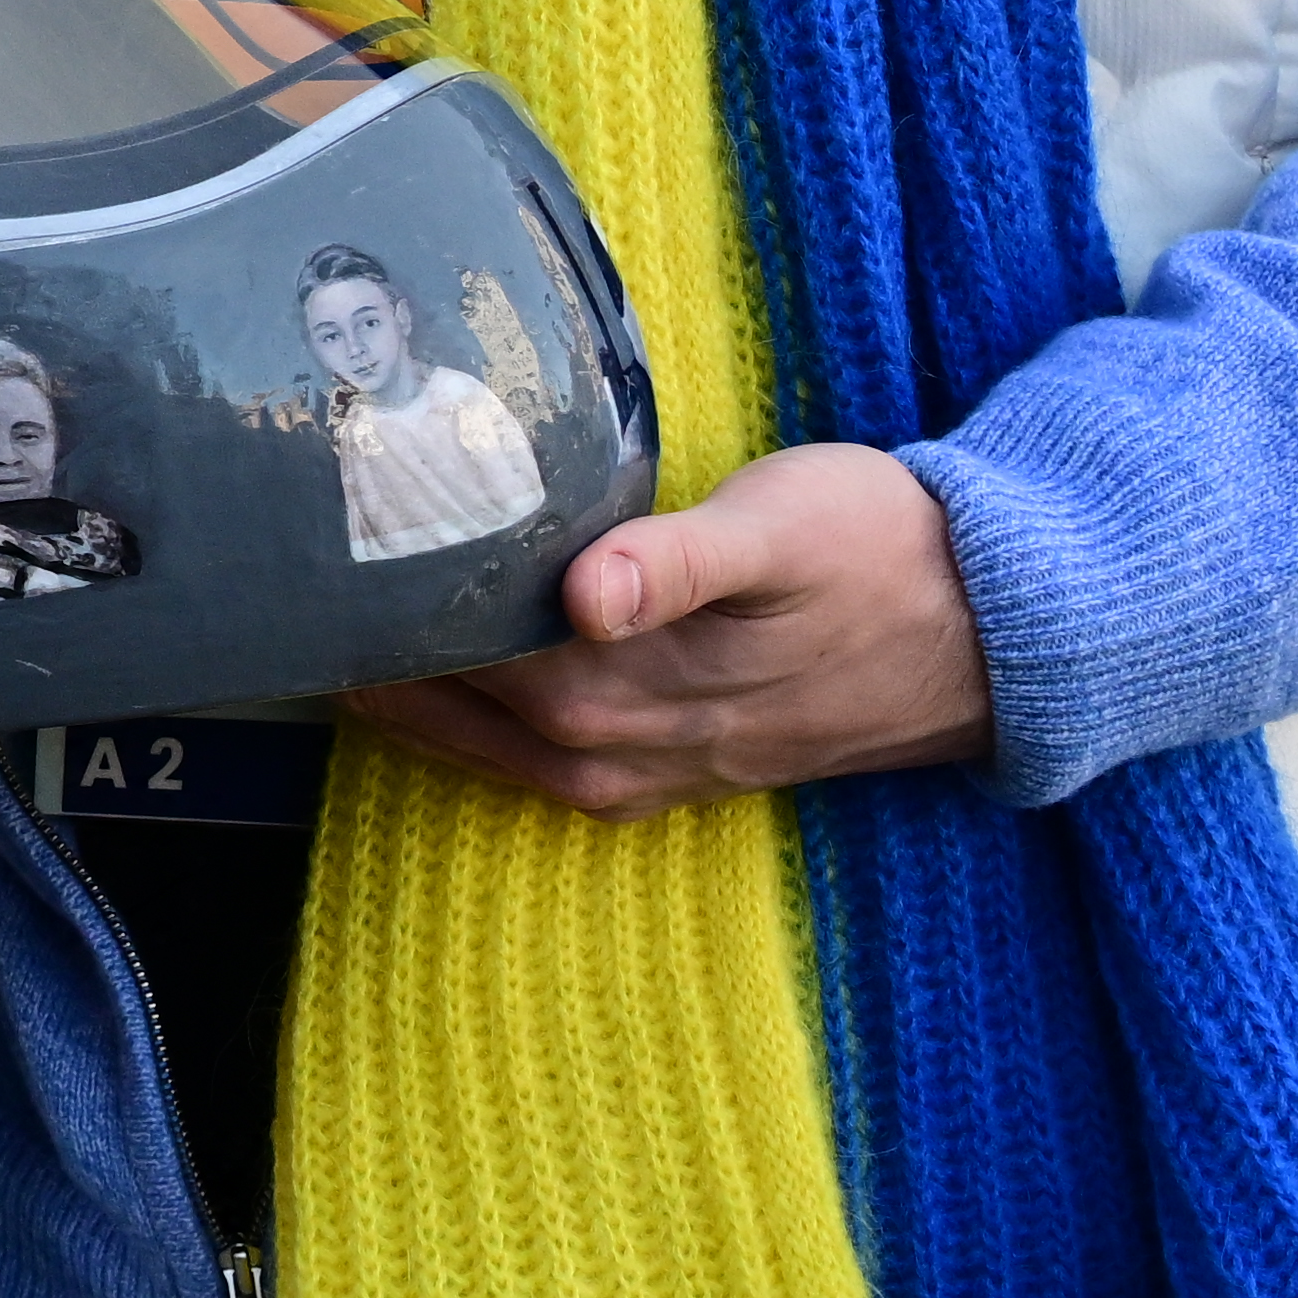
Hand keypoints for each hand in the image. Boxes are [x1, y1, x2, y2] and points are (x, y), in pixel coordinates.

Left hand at [346, 438, 996, 815]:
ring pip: (508, 757)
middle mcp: (638, 748)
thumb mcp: (784, 527)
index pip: (472, 669)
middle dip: (382, 677)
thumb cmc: (886, 549)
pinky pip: (561, 770)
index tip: (310, 588)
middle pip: (471, 719)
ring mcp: (669, 769)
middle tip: (295, 614)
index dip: (388, 634)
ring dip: (426, 718)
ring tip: (345, 661)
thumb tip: (581, 595)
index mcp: (642, 687)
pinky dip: (493, 738)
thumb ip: (675, 560)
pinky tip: (459, 701)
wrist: (1001, 626)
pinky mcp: (697, 765)